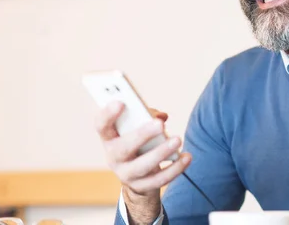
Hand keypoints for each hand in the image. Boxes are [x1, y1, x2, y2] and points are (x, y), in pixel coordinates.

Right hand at [95, 101, 191, 223]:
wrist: (137, 177)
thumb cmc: (137, 143)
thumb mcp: (137, 128)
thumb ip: (147, 117)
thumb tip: (162, 117)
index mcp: (110, 138)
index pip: (102, 126)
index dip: (108, 114)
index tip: (120, 102)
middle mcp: (114, 157)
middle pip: (123, 148)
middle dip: (142, 135)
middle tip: (159, 124)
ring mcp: (126, 174)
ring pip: (142, 166)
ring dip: (161, 152)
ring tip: (177, 140)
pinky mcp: (142, 186)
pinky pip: (159, 179)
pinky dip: (175, 168)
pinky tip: (186, 157)